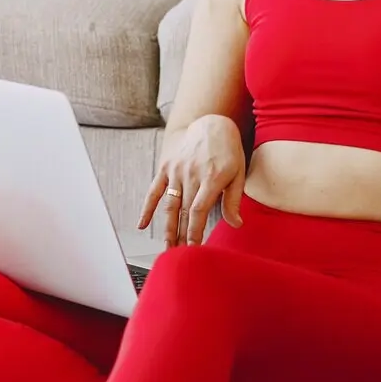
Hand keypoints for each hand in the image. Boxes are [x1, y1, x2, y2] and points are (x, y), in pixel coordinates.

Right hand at [138, 115, 245, 245]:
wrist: (211, 124)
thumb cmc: (228, 151)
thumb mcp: (238, 173)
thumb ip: (233, 200)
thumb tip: (236, 224)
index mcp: (211, 177)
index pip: (199, 211)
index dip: (195, 231)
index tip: (194, 249)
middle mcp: (191, 175)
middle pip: (183, 212)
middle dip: (181, 236)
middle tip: (179, 257)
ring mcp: (176, 171)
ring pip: (169, 205)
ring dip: (167, 228)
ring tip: (167, 248)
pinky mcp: (166, 167)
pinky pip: (154, 191)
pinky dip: (147, 208)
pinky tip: (142, 225)